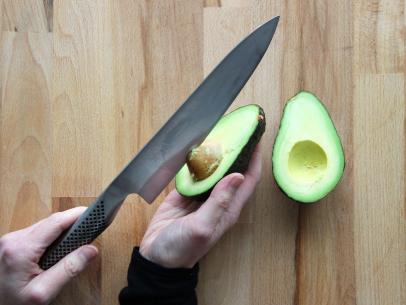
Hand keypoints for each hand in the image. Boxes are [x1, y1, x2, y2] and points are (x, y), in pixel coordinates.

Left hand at [0, 207, 98, 304]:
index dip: (77, 215)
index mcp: (21, 249)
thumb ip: (68, 270)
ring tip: (74, 243)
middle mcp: (12, 239)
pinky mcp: (9, 245)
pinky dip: (48, 238)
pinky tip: (56, 250)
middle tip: (88, 232)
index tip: (94, 214)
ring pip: (42, 227)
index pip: (56, 221)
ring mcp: (9, 241)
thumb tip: (91, 250)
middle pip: (50, 222)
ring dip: (59, 232)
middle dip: (70, 224)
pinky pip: (35, 234)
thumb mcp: (43, 293)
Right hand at [140, 144, 261, 267]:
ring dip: (217, 153)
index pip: (249, 179)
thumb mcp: (202, 226)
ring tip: (219, 132)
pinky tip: (196, 148)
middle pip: (233, 170)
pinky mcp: (185, 193)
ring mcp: (202, 196)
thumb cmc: (181, 249)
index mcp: (229, 208)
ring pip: (214, 169)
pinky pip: (194, 172)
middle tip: (238, 129)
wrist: (157, 258)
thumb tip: (237, 176)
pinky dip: (196, 160)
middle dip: (238, 151)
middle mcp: (219, 200)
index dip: (255, 159)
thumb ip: (219, 202)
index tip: (257, 138)